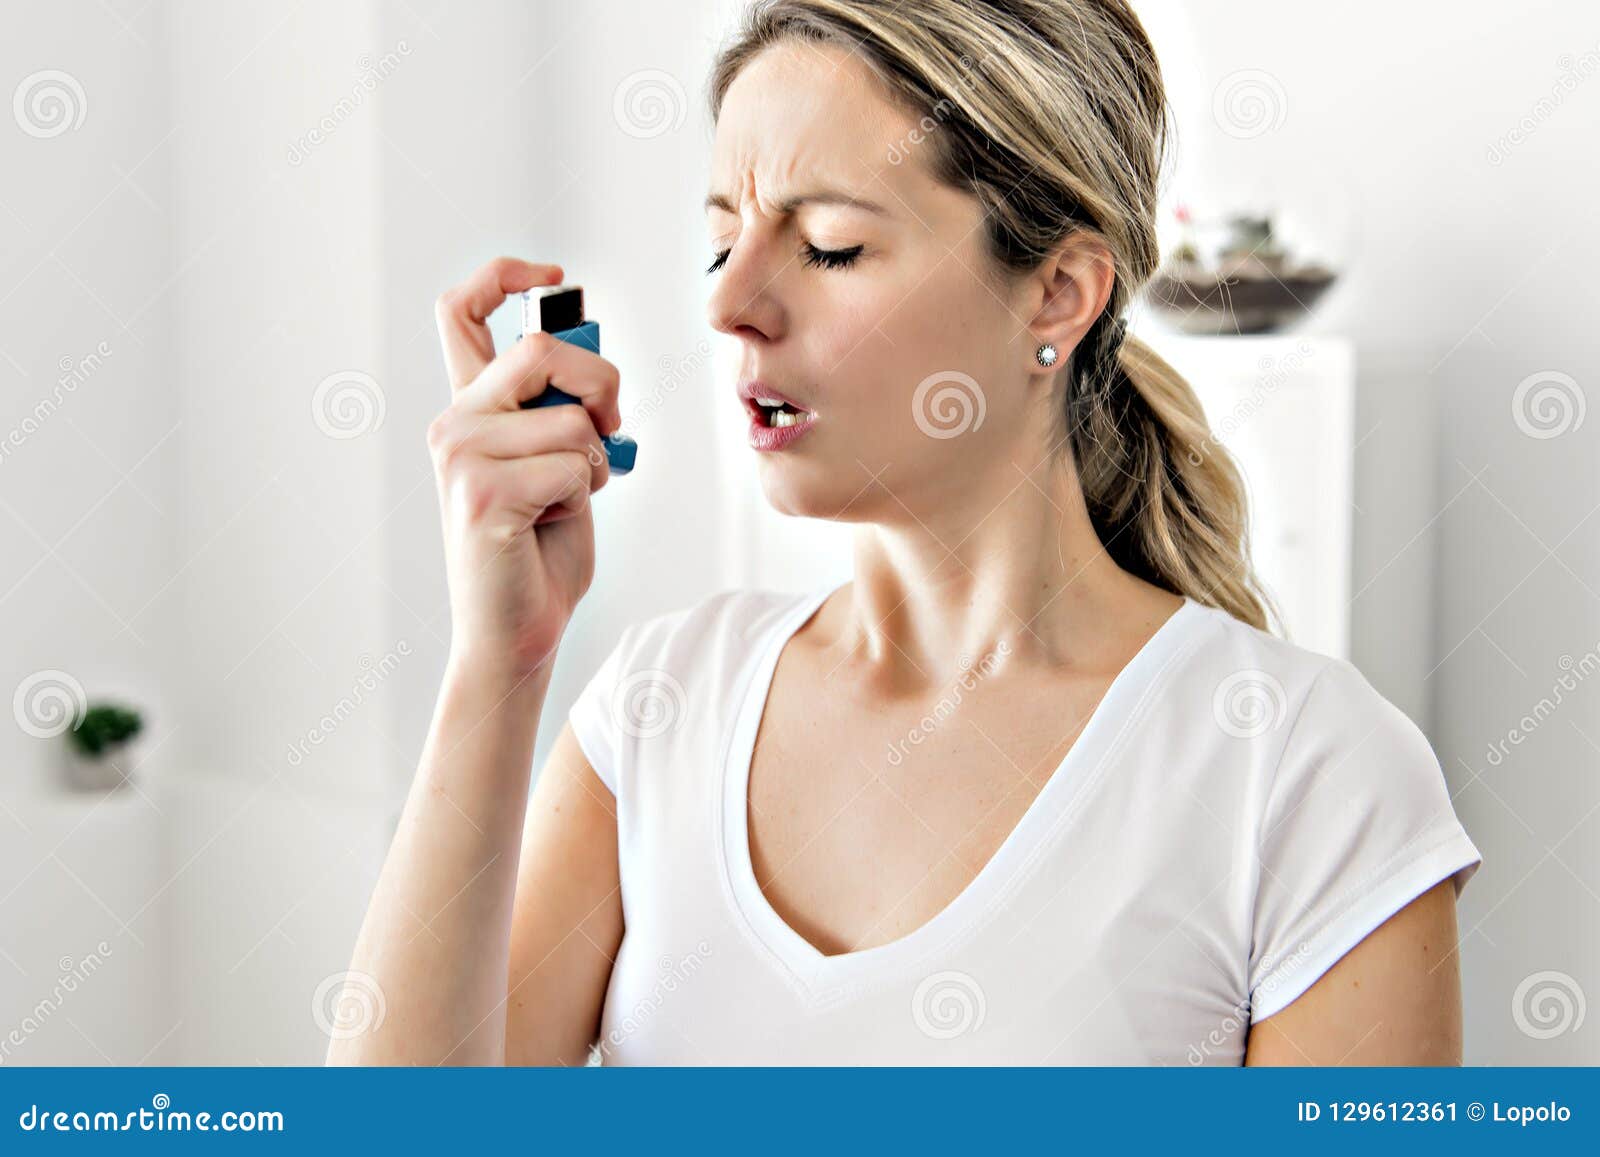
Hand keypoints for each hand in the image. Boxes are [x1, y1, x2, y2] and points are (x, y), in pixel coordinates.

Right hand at [429, 257, 622, 676]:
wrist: (517, 632)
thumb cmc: (543, 547)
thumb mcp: (559, 458)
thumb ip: (561, 406)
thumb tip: (593, 360)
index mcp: (469, 407)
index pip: (461, 309)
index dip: (506, 275)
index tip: (556, 279)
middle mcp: (454, 423)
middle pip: (541, 348)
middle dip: (600, 384)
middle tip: (609, 429)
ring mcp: (461, 456)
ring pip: (570, 418)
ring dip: (594, 460)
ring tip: (564, 498)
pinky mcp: (482, 494)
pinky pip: (573, 464)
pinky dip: (585, 493)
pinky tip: (551, 522)